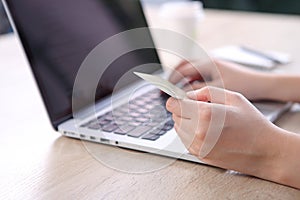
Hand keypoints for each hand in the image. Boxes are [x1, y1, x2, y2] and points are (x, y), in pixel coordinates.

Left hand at [166, 86, 283, 178]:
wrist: (265, 151)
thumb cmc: (252, 123)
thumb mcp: (233, 97)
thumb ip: (207, 92)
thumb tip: (189, 95)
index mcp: (205, 114)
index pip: (173, 105)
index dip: (177, 99)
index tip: (182, 99)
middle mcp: (198, 132)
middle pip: (174, 116)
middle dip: (184, 110)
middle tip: (200, 109)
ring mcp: (198, 146)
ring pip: (178, 128)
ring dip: (186, 122)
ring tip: (206, 121)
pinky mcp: (199, 155)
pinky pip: (185, 140)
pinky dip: (190, 134)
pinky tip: (207, 131)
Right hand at [169, 59, 266, 99]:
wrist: (260, 83)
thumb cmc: (242, 84)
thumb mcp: (219, 89)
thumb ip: (199, 90)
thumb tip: (184, 94)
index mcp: (208, 63)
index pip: (184, 69)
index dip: (173, 78)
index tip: (166, 88)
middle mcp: (209, 62)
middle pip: (185, 64)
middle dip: (174, 75)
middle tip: (167, 85)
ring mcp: (213, 65)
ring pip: (191, 68)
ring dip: (182, 77)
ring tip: (176, 88)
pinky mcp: (217, 71)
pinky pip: (198, 73)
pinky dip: (191, 79)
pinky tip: (190, 89)